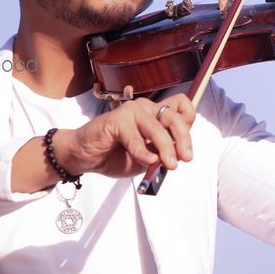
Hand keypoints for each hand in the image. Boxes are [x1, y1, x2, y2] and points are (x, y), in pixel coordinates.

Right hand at [53, 94, 194, 177]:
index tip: (186, 150)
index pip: (183, 109)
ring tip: (169, 164)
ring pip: (157, 127)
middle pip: (175, 117)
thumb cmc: (116, 156)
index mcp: (156, 115)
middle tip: (186, 158)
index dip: (189, 127)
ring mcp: (132, 111)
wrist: (85, 158)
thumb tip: (180, 155)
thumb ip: (162, 155)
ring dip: (166, 147)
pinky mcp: (117, 119)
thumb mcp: (147, 159)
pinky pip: (136, 137)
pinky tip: (146, 161)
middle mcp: (146, 108)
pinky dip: (143, 151)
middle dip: (184, 138)